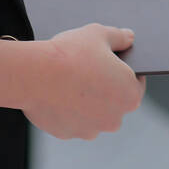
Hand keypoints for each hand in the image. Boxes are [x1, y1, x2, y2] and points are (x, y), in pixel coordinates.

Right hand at [22, 23, 145, 139]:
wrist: (33, 74)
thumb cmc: (70, 53)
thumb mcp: (99, 34)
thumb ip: (119, 37)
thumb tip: (129, 37)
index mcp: (129, 95)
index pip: (135, 83)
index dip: (124, 71)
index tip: (111, 64)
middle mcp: (115, 119)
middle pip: (114, 102)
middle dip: (105, 88)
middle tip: (88, 70)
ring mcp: (90, 130)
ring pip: (93, 114)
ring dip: (86, 103)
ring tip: (70, 82)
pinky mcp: (67, 134)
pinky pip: (71, 120)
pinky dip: (67, 110)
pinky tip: (56, 94)